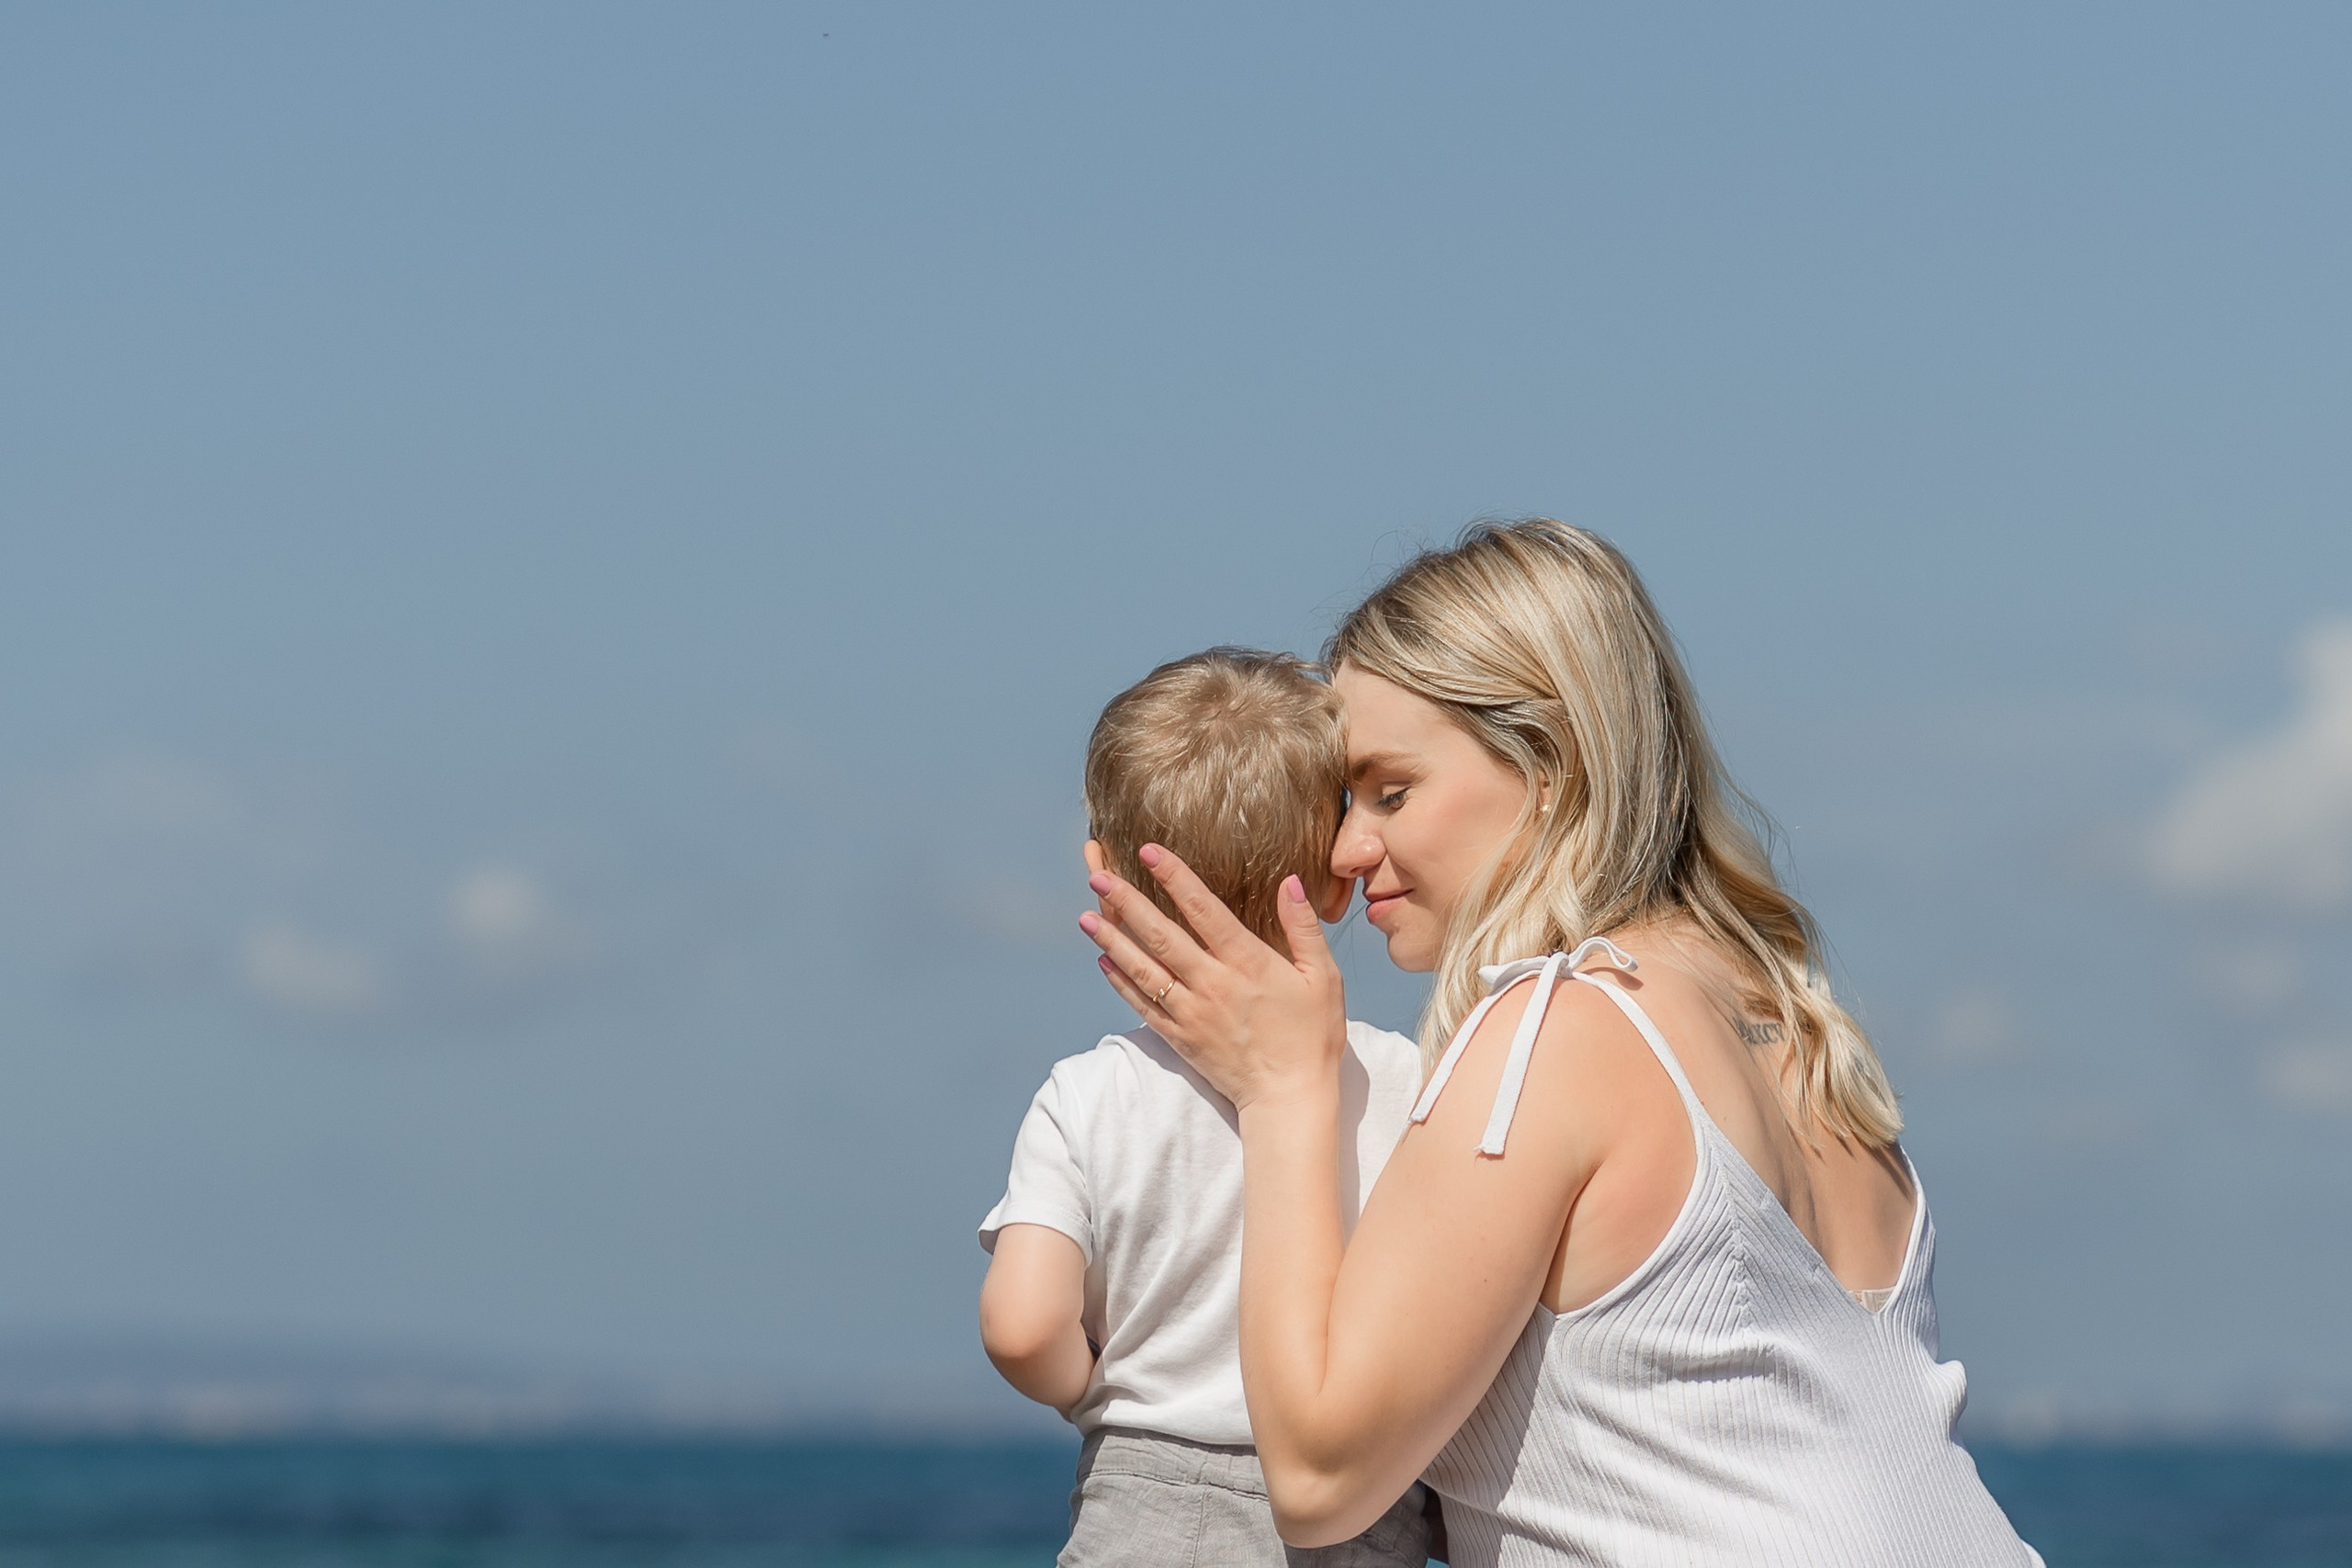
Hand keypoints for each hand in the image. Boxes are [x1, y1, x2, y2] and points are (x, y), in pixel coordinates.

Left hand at [1078, 844, 1347, 1110]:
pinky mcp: (1179, 1037)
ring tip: (1086, 915)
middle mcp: (1212, 984)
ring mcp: (1191, 1012)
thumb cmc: (1313, 1036)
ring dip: (1112, 939)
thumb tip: (1290, 883)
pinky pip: (1142, 1004)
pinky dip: (1120, 981)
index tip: (1149, 851)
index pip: (1203, 909)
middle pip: (1161, 935)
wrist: (1289, 1098)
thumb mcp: (1323, 977)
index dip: (1174, 877)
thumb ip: (1303, 928)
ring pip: (1143, 968)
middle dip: (1126, 902)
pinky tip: (1103, 960)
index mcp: (1247, 963)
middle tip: (1097, 876)